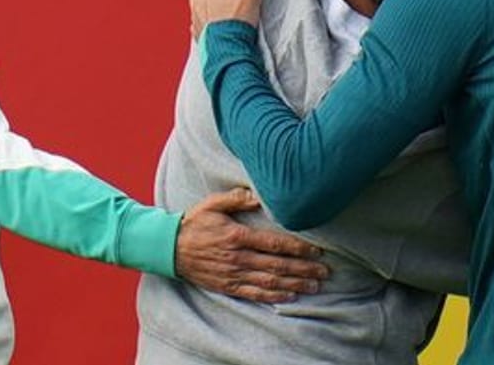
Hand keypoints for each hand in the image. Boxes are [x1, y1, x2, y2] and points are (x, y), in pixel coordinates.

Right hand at [175, 188, 328, 302]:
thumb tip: (260, 195)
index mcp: (237, 236)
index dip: (297, 248)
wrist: (169, 247)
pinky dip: (274, 296)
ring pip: (269, 282)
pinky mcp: (227, 285)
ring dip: (294, 284)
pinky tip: (290, 295)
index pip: (274, 244)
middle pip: (277, 266)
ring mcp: (233, 274)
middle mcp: (237, 258)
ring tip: (314, 285)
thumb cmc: (194, 222)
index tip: (316, 250)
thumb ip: (237, 198)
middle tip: (324, 271)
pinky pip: (254, 293)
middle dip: (304, 269)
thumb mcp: (213, 204)